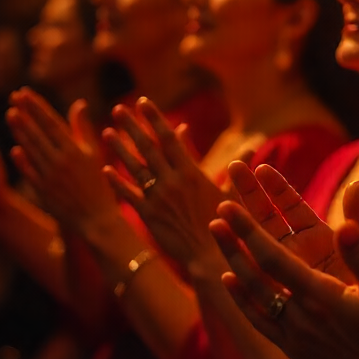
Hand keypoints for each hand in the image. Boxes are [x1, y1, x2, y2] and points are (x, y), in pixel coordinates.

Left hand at [6, 89, 117, 230]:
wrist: (98, 219)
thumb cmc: (101, 184)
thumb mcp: (96, 154)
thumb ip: (84, 129)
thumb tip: (79, 104)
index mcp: (76, 151)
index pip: (51, 123)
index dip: (37, 107)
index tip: (25, 92)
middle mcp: (60, 162)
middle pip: (38, 133)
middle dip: (25, 113)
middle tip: (14, 97)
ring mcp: (49, 177)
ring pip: (30, 149)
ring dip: (20, 131)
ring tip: (11, 115)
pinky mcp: (42, 191)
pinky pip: (29, 171)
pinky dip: (22, 160)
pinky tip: (16, 149)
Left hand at [103, 98, 225, 270]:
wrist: (210, 256)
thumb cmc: (228, 224)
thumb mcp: (235, 192)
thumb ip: (238, 168)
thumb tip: (252, 146)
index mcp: (192, 173)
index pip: (170, 139)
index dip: (156, 119)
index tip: (144, 102)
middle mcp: (172, 182)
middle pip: (148, 148)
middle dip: (132, 126)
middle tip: (118, 108)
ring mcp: (157, 199)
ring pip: (135, 168)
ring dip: (119, 149)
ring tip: (107, 132)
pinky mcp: (148, 216)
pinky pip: (129, 195)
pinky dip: (117, 182)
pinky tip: (106, 170)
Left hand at [211, 181, 358, 358]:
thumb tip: (344, 226)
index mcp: (322, 297)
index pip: (274, 258)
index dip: (249, 231)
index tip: (229, 206)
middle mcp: (301, 318)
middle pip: (255, 276)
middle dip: (233, 245)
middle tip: (213, 218)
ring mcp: (295, 337)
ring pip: (253, 298)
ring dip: (233, 266)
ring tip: (217, 243)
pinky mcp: (296, 351)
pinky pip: (259, 321)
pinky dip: (241, 300)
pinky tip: (231, 284)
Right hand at [225, 160, 358, 284]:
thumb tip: (355, 186)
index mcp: (318, 236)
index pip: (292, 207)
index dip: (276, 187)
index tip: (260, 166)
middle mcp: (299, 253)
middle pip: (269, 220)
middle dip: (250, 194)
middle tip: (233, 167)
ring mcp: (289, 278)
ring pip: (258, 253)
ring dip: (239, 234)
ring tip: (219, 213)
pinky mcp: (285, 307)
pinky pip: (261, 294)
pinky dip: (247, 286)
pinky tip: (228, 275)